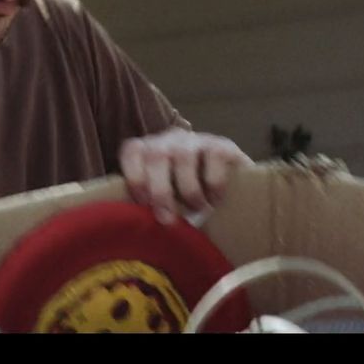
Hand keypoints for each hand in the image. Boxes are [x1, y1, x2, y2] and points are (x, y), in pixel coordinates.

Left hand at [118, 127, 252, 223]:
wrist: (234, 197)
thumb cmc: (186, 202)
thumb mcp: (163, 201)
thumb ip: (146, 204)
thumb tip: (129, 224)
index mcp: (149, 151)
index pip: (132, 151)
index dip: (134, 176)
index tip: (142, 202)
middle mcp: (170, 140)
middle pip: (156, 155)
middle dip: (160, 190)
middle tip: (167, 219)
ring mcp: (196, 140)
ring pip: (183, 156)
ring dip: (188, 189)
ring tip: (197, 209)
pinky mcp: (222, 145)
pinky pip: (214, 158)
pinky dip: (214, 184)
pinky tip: (216, 200)